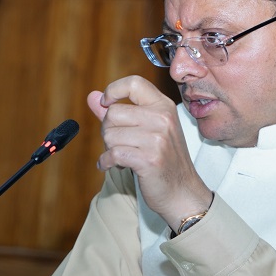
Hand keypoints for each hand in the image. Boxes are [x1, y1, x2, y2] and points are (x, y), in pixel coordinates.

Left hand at [87, 76, 211, 229]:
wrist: (182, 192)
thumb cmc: (164, 161)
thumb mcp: (147, 130)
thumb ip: (119, 112)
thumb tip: (92, 96)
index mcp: (164, 106)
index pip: (134, 83)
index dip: (113, 90)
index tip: (106, 103)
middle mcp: (162, 119)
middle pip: (113, 113)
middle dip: (108, 130)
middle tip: (120, 143)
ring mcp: (158, 139)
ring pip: (110, 135)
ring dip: (109, 149)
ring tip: (123, 156)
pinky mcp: (149, 159)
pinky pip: (112, 154)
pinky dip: (106, 162)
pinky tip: (113, 166)